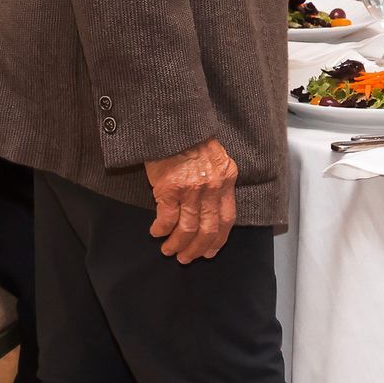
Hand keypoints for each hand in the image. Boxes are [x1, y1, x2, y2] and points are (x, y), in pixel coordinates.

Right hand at [145, 137, 237, 262]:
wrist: (174, 124)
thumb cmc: (192, 139)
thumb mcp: (215, 159)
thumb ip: (217, 182)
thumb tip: (211, 207)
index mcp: (226, 178)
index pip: (227, 218)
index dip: (218, 240)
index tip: (210, 252)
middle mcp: (212, 187)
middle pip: (208, 229)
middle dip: (197, 249)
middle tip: (186, 258)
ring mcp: (192, 189)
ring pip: (188, 229)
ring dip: (177, 244)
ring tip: (169, 250)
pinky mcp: (170, 189)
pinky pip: (167, 219)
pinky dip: (161, 229)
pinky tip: (156, 232)